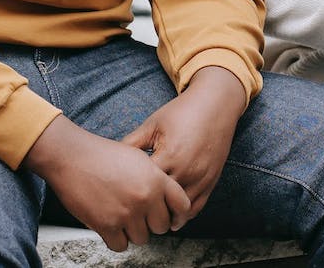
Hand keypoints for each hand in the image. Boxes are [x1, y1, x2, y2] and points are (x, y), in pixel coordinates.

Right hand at [23, 115, 190, 251]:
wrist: (72, 157)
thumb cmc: (102, 155)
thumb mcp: (139, 158)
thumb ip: (156, 178)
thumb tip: (166, 198)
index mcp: (156, 179)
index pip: (183, 205)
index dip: (178, 214)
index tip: (171, 218)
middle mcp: (145, 197)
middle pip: (161, 226)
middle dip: (151, 223)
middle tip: (139, 215)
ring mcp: (126, 213)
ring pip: (142, 238)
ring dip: (132, 231)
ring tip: (122, 216)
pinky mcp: (107, 225)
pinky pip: (121, 245)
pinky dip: (116, 239)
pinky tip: (111, 225)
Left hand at [122, 66, 245, 224]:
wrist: (215, 104)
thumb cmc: (181, 112)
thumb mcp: (153, 124)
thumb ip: (131, 143)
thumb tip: (108, 158)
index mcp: (169, 155)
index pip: (144, 186)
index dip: (130, 194)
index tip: (119, 198)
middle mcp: (187, 170)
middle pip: (162, 204)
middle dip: (146, 210)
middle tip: (131, 215)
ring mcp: (201, 178)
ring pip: (180, 211)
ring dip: (166, 217)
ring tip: (150, 219)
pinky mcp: (211, 181)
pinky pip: (197, 207)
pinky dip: (183, 215)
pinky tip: (171, 216)